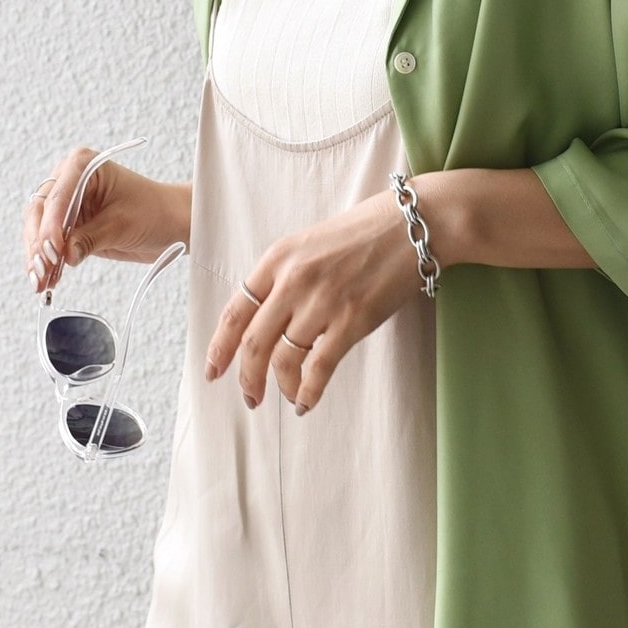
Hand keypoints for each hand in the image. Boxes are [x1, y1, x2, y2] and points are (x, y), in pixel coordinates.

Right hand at [23, 148, 190, 293]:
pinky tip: (45, 279)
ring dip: (37, 256)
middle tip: (42, 270)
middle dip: (39, 243)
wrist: (172, 224)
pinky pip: (49, 243)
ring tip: (40, 282)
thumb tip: (65, 256)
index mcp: (82, 165)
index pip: (57, 196)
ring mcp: (66, 204)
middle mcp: (68, 180)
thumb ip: (90, 239)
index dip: (50, 225)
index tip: (52, 250)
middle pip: (39, 212)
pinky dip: (45, 261)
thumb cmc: (155, 212)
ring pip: (38, 229)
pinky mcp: (69, 226)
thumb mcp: (122, 224)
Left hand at [204, 188, 425, 412]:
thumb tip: (271, 315)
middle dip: (247, 377)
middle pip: (253, 342)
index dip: (220, 347)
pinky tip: (306, 402)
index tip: (214, 370)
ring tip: (285, 397)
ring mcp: (322, 302)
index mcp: (278, 258)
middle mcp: (293, 281)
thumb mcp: (312, 241)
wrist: (414, 225)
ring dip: (280, 385)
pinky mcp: (352, 320)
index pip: (236, 311)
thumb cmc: (368, 230)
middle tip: (250, 397)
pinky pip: (320, 367)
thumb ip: (287, 274)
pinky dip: (309, 390)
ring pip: (284, 359)